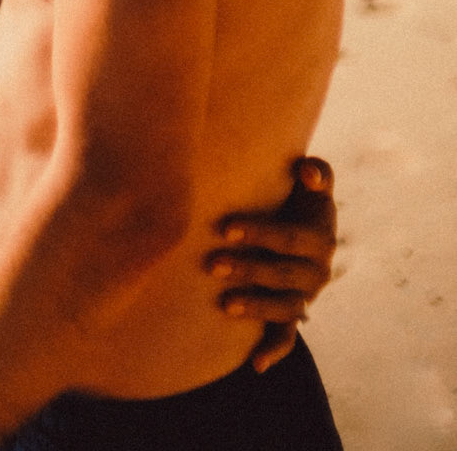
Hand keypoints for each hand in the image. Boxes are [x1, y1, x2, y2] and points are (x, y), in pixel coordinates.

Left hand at [207, 156, 336, 370]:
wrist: (305, 225)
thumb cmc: (299, 196)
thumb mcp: (313, 184)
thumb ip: (318, 172)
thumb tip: (306, 170)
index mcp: (322, 238)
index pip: (290, 238)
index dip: (259, 233)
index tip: (225, 228)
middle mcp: (318, 271)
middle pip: (285, 275)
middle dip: (249, 269)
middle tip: (212, 263)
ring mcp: (305, 295)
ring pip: (286, 308)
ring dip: (257, 307)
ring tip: (225, 304)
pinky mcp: (293, 313)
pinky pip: (288, 337)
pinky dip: (274, 350)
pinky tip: (256, 364)